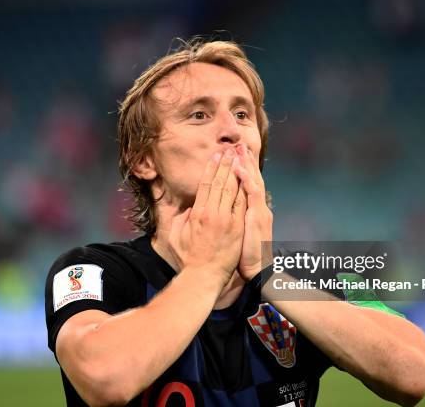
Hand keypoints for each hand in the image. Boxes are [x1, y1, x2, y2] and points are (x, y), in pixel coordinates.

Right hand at [168, 148, 246, 286]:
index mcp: (197, 213)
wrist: (206, 275)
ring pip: (232, 190)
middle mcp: (212, 213)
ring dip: (236, 172)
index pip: (206, 185)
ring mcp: (226, 220)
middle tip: (230, 149)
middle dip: (226, 164)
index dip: (211, 169)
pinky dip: (244, 190)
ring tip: (240, 158)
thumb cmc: (189, 258)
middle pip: (221, 183)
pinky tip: (248, 178)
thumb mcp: (177, 237)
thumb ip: (181, 220)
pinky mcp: (237, 227)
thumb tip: (189, 209)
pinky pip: (242, 204)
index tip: (215, 156)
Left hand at [234, 144, 272, 280]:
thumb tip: (218, 210)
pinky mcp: (258, 217)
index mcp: (251, 210)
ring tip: (239, 149)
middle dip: (245, 160)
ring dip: (247, 165)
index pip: (246, 184)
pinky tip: (239, 169)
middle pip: (252, 178)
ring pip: (254, 181)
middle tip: (238, 143)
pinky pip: (252, 194)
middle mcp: (258, 207)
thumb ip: (231, 219)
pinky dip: (246, 180)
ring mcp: (259, 211)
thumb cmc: (243, 255)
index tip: (233, 154)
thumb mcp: (237, 233)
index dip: (241, 169)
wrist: (257, 270)